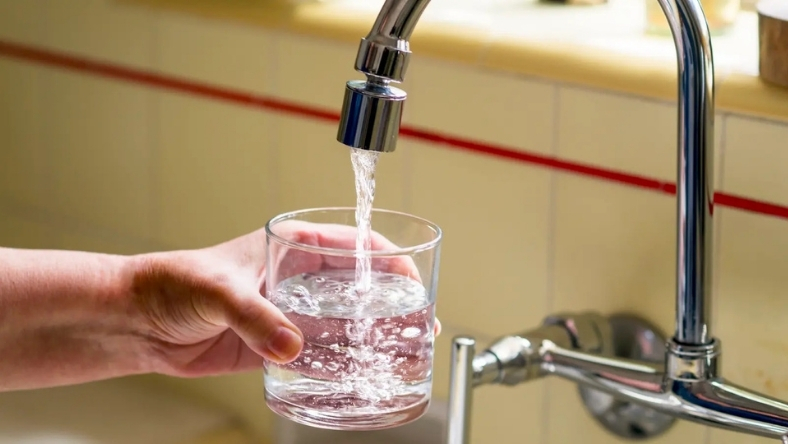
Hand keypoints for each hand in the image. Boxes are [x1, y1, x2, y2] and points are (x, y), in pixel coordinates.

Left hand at [133, 222, 440, 377]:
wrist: (139, 321)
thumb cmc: (171, 282)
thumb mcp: (217, 290)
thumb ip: (255, 316)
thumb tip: (291, 345)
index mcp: (292, 246)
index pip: (355, 246)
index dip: (390, 262)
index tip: (413, 283)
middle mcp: (298, 276)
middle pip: (360, 286)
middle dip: (392, 303)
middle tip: (418, 326)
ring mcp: (291, 310)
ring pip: (345, 320)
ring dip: (372, 336)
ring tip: (401, 353)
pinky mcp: (277, 342)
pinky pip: (319, 351)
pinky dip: (340, 361)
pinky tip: (359, 373)